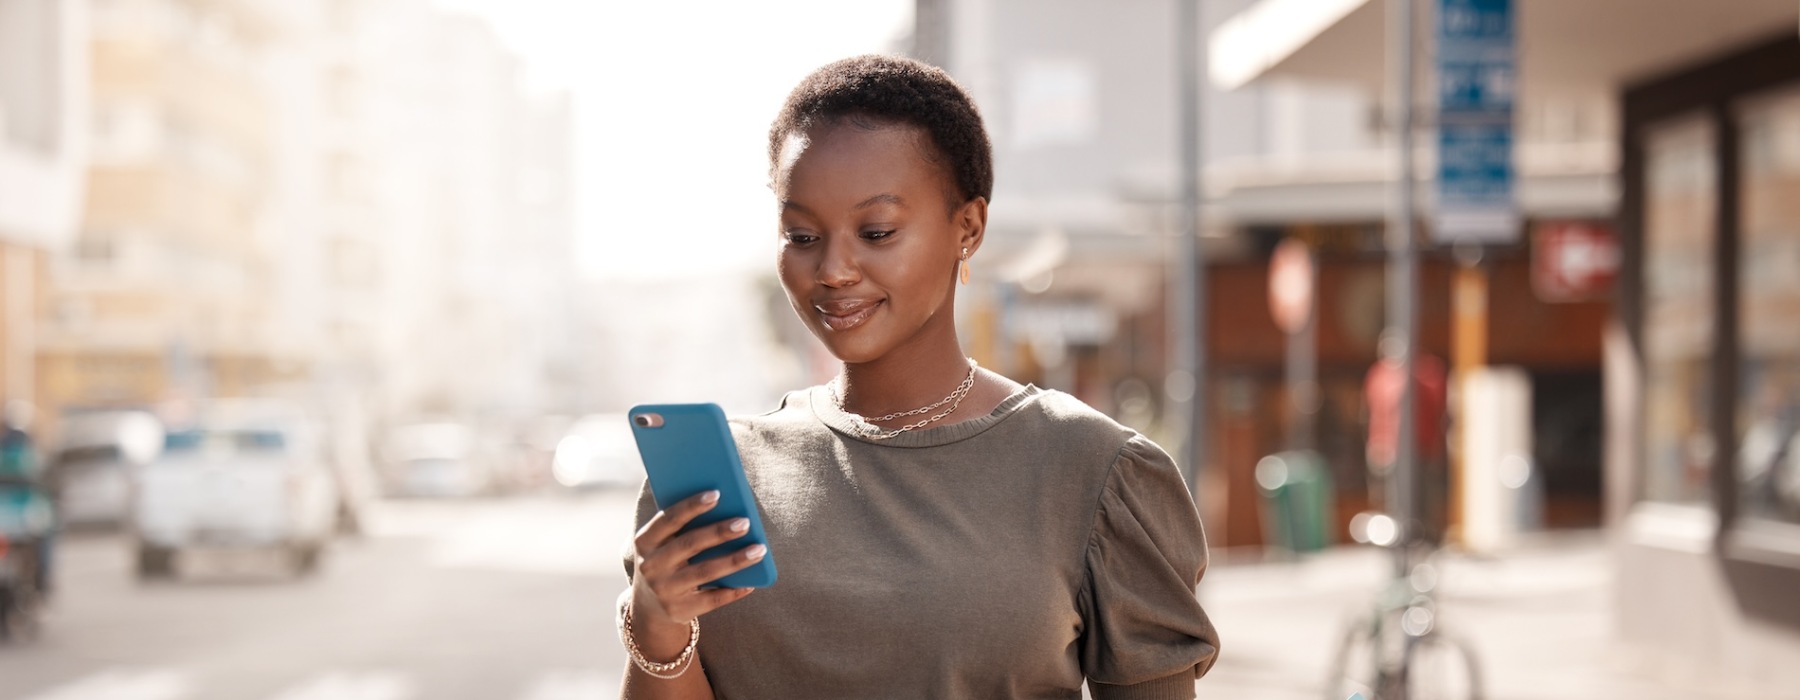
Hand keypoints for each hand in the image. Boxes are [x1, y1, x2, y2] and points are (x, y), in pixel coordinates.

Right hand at [628, 490, 763, 650]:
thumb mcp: (663, 543)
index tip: (717, 493)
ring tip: (759, 549)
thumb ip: (684, 526)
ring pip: (705, 572)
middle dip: (719, 532)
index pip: (669, 519)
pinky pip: (712, 600)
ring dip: (735, 560)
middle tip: (746, 523)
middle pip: (689, 545)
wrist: (649, 606)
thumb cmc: (667, 560)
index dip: (691, 506)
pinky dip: (733, 591)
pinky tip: (752, 582)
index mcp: (645, 541)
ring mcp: (664, 590)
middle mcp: (650, 566)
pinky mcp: (678, 611)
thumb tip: (727, 507)